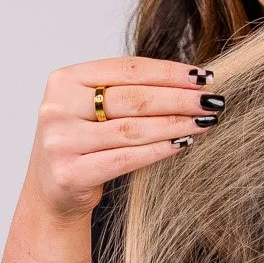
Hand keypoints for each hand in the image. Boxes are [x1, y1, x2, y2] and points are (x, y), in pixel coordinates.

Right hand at [24, 56, 224, 222]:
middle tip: (211, 100)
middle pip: (133, 98)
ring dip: (176, 124)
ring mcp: (61, 141)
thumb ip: (127, 90)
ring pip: (133, 129)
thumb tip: (190, 81)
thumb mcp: (93, 108)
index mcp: (64, 80)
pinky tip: (183, 143)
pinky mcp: (71, 173)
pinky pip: (126, 158)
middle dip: (179, 98)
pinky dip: (159, 150)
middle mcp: (58, 108)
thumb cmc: (82, 143)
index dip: (169, 72)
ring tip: (204, 121)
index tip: (202, 76)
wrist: (52, 193)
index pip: (127, 69)